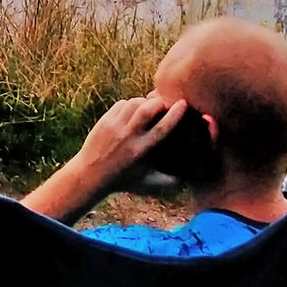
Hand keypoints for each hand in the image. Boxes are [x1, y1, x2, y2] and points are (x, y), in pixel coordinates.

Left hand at [19, 95, 189, 224]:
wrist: (91, 174)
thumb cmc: (126, 181)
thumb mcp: (151, 185)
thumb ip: (173, 181)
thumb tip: (195, 174)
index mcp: (141, 151)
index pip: (162, 128)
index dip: (174, 114)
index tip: (183, 104)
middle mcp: (128, 137)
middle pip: (147, 109)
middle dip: (159, 102)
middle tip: (166, 104)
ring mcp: (114, 127)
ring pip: (134, 103)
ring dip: (145, 102)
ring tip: (151, 108)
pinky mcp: (104, 120)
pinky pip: (122, 104)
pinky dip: (132, 104)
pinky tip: (135, 112)